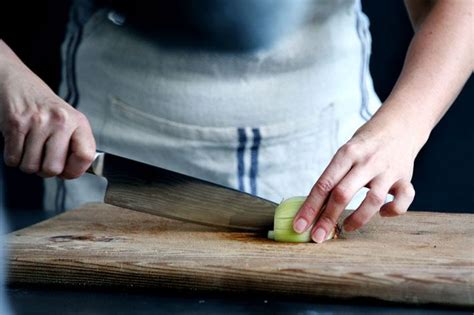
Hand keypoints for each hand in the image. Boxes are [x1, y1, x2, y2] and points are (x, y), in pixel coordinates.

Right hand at [0, 40, 95, 178]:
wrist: (18, 83)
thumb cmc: (46, 107)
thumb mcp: (70, 121)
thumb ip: (76, 145)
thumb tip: (73, 172)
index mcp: (78, 122)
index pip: (86, 156)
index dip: (75, 170)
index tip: (68, 171)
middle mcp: (60, 121)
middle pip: (53, 168)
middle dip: (46, 171)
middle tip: (44, 159)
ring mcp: (37, 122)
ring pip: (30, 166)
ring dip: (28, 164)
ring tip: (31, 149)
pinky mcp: (15, 124)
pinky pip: (12, 159)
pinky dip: (14, 157)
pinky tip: (19, 144)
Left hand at [292, 112, 426, 242]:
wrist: (399, 125)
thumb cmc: (364, 145)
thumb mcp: (345, 153)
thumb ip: (334, 177)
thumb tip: (313, 209)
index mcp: (346, 153)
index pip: (323, 184)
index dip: (310, 207)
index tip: (299, 225)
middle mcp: (367, 161)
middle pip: (342, 193)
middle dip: (328, 219)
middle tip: (318, 237)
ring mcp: (388, 170)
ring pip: (372, 200)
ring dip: (357, 219)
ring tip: (346, 228)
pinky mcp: (405, 178)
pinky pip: (403, 200)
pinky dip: (392, 211)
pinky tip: (382, 213)